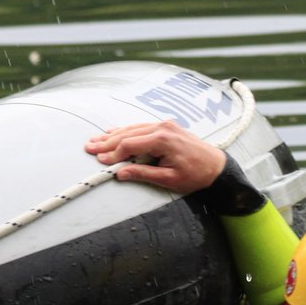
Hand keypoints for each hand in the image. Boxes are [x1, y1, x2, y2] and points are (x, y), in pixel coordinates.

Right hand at [84, 120, 225, 193]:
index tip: (100, 161)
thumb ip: (143, 174)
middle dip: (107, 142)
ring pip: (133, 128)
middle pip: (128, 134)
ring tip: (96, 140)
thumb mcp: (169, 179)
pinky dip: (127, 131)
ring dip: (113, 135)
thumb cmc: (195, 175)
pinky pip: (141, 127)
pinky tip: (114, 132)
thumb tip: (120, 174)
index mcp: (162, 140)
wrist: (216, 166)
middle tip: (88, 147)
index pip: (130, 145)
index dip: (113, 154)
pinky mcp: (167, 126)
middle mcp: (162, 127)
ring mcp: (165, 125)